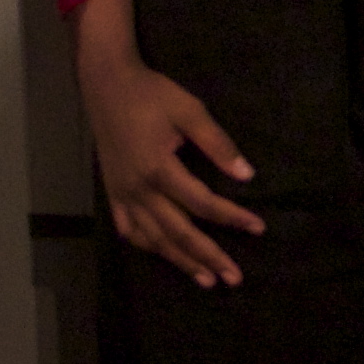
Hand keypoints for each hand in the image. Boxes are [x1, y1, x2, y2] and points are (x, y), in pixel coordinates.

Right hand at [76, 0, 260, 287]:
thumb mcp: (189, 110)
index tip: (258, 227)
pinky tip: (162, 254)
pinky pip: (128, 229)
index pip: (203, 204)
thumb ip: (217, 144)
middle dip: (209, 257)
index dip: (232, 217)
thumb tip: (247, 175)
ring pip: (154, 238)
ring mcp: (122, 194)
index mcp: (158, 169)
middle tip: (235, 278)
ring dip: (181, 261)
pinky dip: (147, 246)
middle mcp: (138, 189)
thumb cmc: (150, 93)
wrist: (105, 83)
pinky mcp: (112, 192)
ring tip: (206, 280)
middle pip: (179, 232)